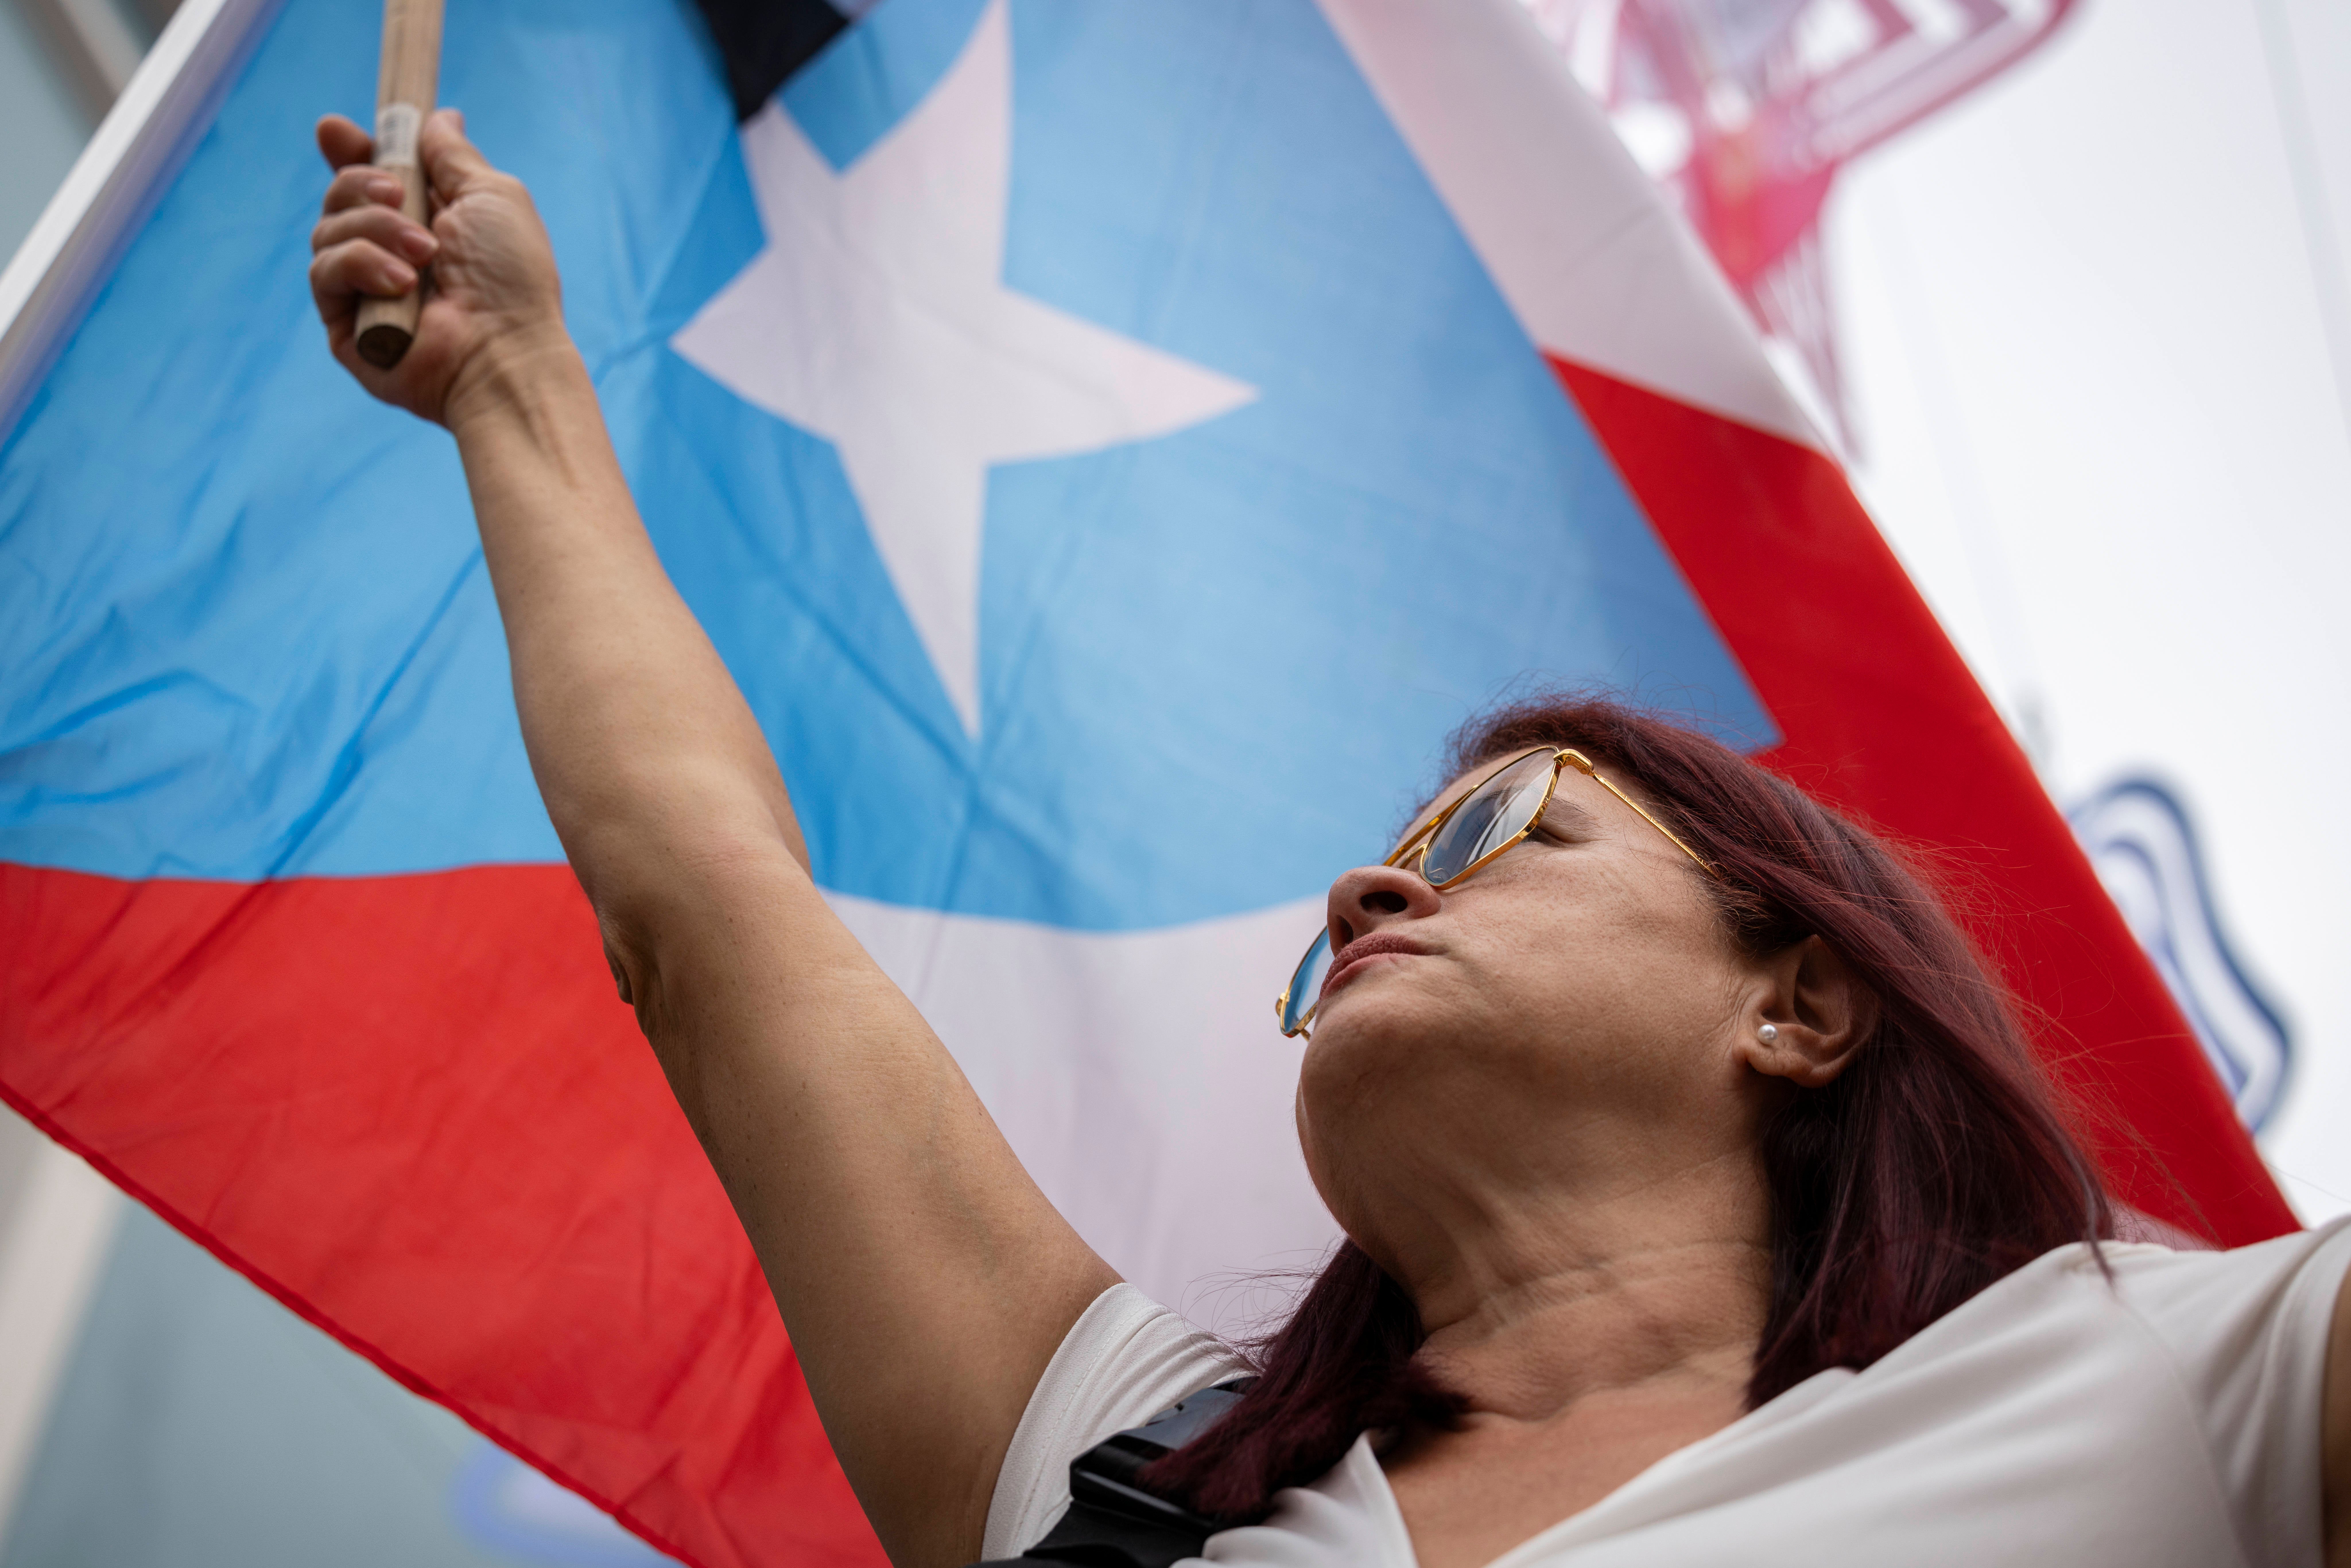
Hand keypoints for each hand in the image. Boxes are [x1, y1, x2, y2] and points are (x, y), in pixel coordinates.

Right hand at [310, 109, 570, 426]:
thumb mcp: (490, 196)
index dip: (350, 151)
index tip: (337, 130)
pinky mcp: (345, 326)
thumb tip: (440, 117)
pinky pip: (324, 271)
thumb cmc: (511, 278)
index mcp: (425, 223)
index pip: (369, 178)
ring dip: (376, 229)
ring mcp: (364, 291)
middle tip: (397, 195)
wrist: (505, 351)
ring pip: (327, 229)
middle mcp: (390, 255)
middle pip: (338, 195)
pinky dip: (361, 266)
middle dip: (360, 182)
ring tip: (424, 254)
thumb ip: (455, 157)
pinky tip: (401, 284)